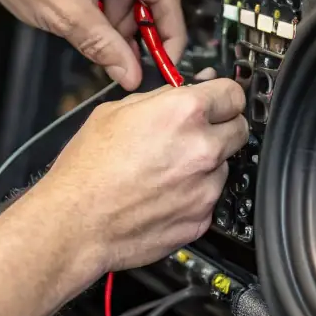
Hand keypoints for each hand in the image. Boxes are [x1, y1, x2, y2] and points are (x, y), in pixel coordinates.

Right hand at [32, 74, 248, 279]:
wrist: (76, 223)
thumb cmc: (86, 170)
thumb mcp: (114, 112)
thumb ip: (158, 100)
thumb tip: (179, 95)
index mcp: (183, 113)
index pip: (233, 93)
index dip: (223, 95)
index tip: (220, 100)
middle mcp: (202, 149)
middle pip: (239, 128)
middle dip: (221, 127)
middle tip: (195, 132)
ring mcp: (206, 187)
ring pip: (224, 165)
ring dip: (206, 163)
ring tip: (167, 169)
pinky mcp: (201, 219)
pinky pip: (209, 198)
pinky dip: (194, 194)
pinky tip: (164, 193)